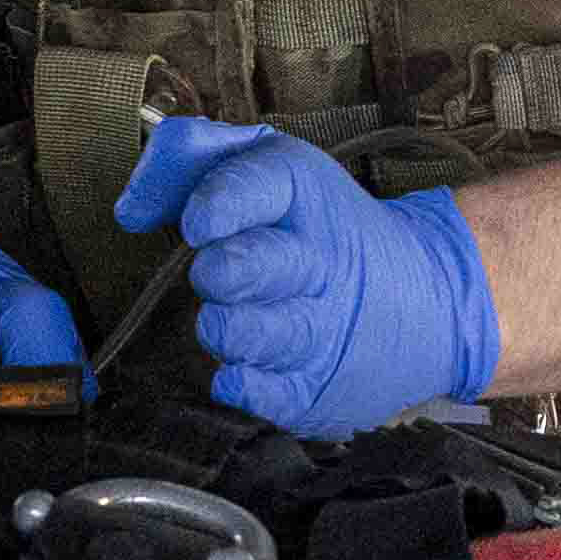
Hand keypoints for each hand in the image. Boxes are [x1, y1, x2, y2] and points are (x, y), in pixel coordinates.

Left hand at [109, 116, 499, 436]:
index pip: (257, 186)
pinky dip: (239, 381)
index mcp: (306, 196)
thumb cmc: (322, 233)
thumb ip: (193, 166)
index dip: (217, 204)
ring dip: (224, 327)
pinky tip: (246, 365)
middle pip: (243, 267)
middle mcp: (320, 263)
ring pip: (244, 334)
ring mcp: (322, 332)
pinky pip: (256, 394)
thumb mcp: (274, 172)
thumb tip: (131, 209)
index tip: (196, 224)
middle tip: (220, 272)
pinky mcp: (316, 391)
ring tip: (235, 316)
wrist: (429, 298)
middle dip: (217, 270)